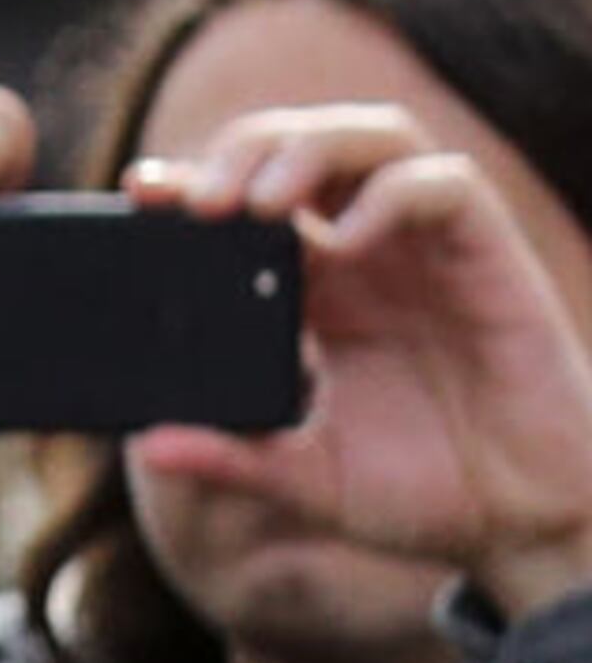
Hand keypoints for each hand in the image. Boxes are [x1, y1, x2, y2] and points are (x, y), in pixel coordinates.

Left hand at [125, 107, 591, 615]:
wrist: (521, 522)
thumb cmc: (420, 492)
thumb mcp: (308, 480)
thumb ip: (231, 460)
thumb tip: (146, 445)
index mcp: (312, 293)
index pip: (244, 206)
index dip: (193, 183)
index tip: (140, 192)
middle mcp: (366, 255)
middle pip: (301, 148)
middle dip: (245, 150)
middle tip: (196, 200)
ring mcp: (426, 249)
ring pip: (373, 140)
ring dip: (310, 149)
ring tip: (258, 201)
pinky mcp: (488, 257)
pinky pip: (445, 187)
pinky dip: (392, 195)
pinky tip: (351, 239)